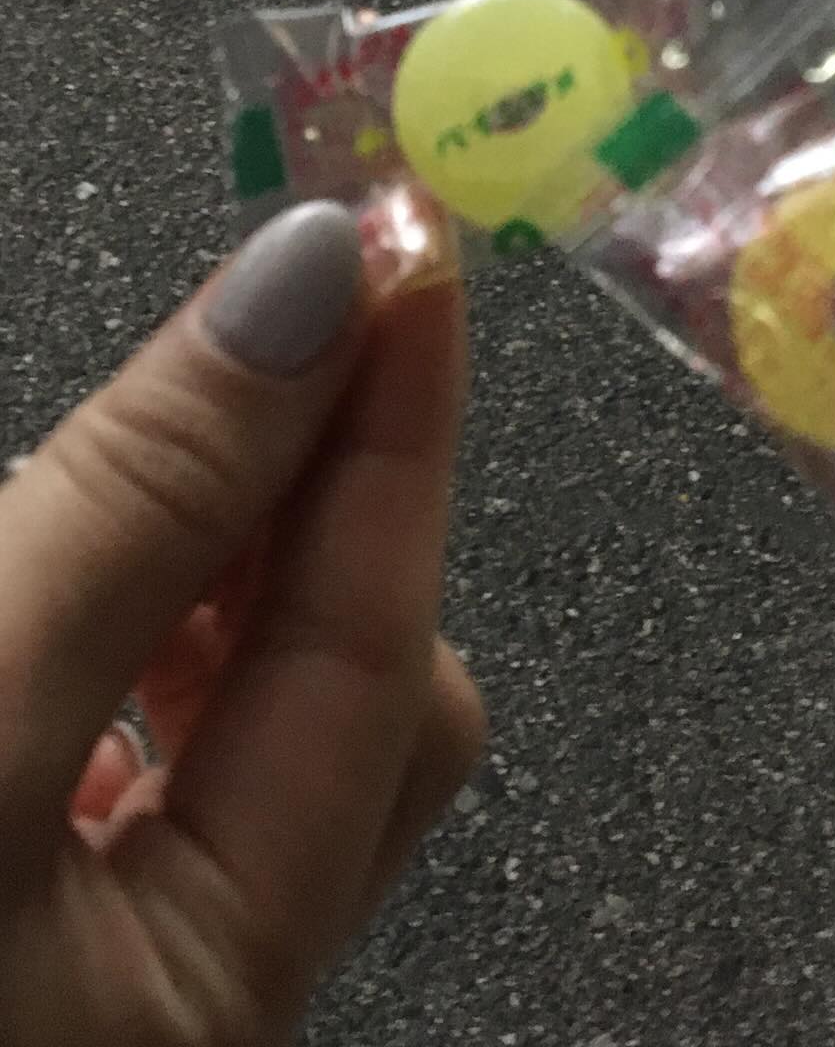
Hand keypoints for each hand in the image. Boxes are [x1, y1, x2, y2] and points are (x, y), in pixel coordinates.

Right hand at [0, 203, 485, 1044]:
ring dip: (203, 554)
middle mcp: (179, 997)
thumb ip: (138, 510)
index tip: (399, 252)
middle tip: (267, 338)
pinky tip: (43, 564)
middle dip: (311, 505)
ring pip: (226, 717)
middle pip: (337, 700)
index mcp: (215, 993)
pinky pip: (104, 744)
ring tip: (140, 443)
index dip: (399, 432)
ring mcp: (78, 965)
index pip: (381, 655)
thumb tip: (310, 290)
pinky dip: (101, 625)